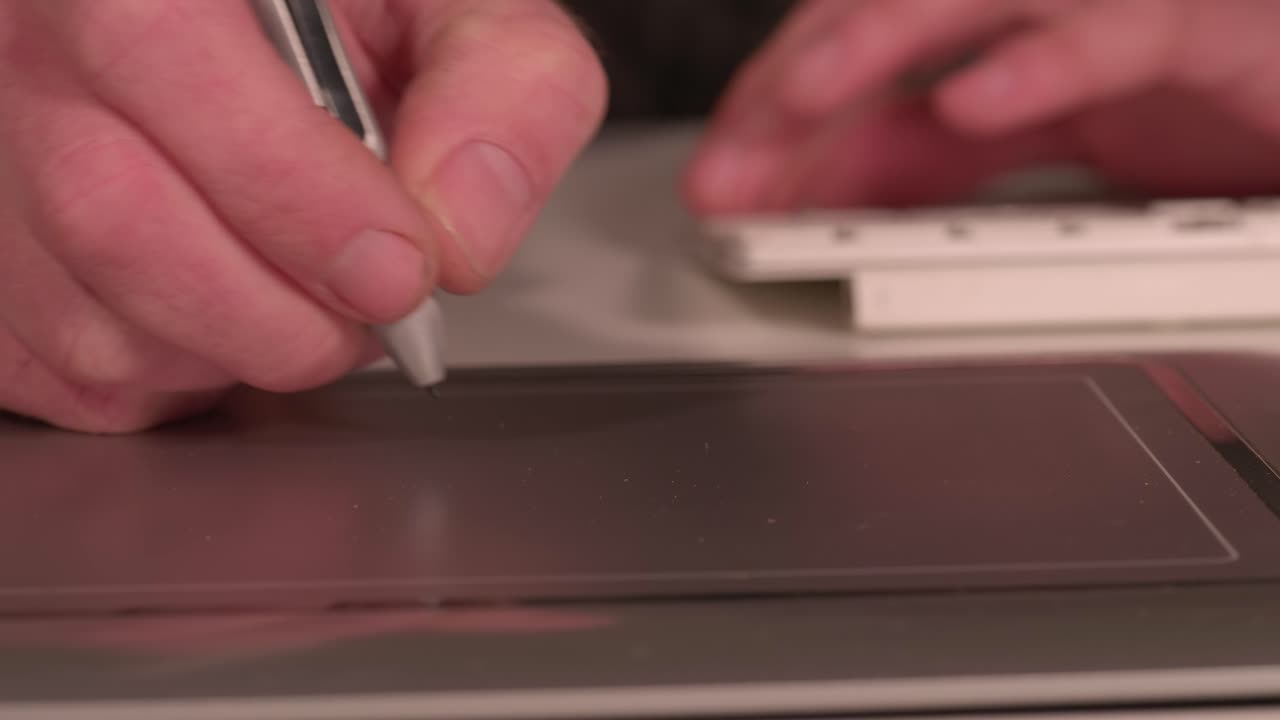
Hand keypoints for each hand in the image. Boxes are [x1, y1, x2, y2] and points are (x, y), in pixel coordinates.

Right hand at [0, 0, 605, 432]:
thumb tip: (458, 231)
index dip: (294, 192)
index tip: (400, 268)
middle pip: (114, 217)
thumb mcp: (455, 8)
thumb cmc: (348, 18)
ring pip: (90, 324)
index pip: (161, 55)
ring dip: (240, 350)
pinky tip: (232, 310)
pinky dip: (183, 380)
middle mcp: (27, 49)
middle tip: (376, 305)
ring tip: (306, 293)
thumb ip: (502, 88)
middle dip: (286, 310)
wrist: (276, 38)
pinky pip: (69, 381)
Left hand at [684, 0, 1279, 212]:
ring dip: (878, 37)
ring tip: (798, 96)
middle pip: (888, 4)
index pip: (857, 45)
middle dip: (793, 78)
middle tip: (729, 156)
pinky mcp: (1206, 24)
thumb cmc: (1201, 102)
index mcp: (995, 23)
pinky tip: (977, 98)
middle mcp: (1037, 1)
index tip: (719, 174)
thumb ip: (934, 163)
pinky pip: (1123, 30)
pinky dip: (1048, 61)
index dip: (775, 103)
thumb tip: (822, 195)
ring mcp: (1115, 1)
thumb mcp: (1029, 150)